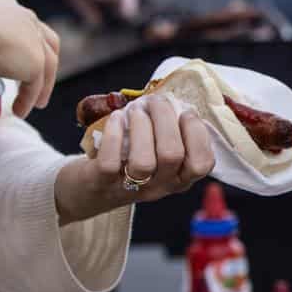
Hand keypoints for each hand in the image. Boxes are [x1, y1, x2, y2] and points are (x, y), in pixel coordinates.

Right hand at [0, 0, 58, 117]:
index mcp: (2, 4)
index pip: (19, 21)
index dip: (21, 38)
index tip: (16, 53)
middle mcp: (22, 17)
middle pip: (44, 39)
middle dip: (43, 58)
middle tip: (37, 77)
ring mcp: (32, 38)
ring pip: (46, 64)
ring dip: (41, 85)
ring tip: (36, 103)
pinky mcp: (35, 60)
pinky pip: (34, 84)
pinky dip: (27, 99)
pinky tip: (19, 111)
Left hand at [54, 97, 215, 224]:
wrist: (88, 188)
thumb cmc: (128, 160)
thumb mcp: (157, 152)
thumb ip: (171, 133)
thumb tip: (177, 103)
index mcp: (179, 179)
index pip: (202, 164)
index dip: (197, 134)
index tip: (185, 114)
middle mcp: (160, 187)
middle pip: (172, 155)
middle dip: (165, 118)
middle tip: (155, 102)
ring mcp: (131, 188)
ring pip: (143, 162)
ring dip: (141, 127)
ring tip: (135, 111)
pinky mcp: (102, 182)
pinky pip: (110, 161)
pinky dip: (114, 134)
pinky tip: (116, 118)